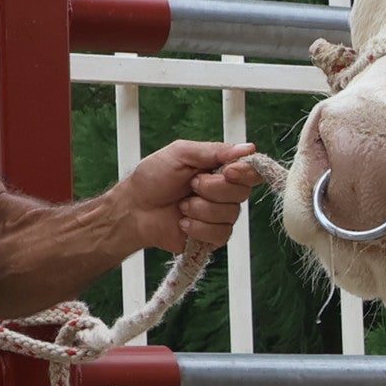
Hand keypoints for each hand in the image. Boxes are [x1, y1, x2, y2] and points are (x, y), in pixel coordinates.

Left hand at [121, 140, 266, 256]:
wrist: (134, 209)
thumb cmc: (153, 178)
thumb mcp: (180, 154)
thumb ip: (213, 151)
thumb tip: (247, 148)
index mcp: (220, 169)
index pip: (251, 171)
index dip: (245, 172)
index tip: (228, 171)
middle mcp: (225, 192)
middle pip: (242, 193)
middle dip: (213, 189)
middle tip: (191, 185)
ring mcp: (220, 215)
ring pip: (230, 214)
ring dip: (201, 209)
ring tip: (182, 205)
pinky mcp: (213, 236)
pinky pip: (221, 234)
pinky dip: (198, 228)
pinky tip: (183, 222)